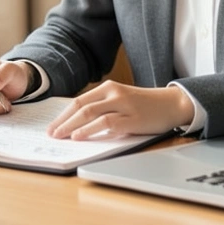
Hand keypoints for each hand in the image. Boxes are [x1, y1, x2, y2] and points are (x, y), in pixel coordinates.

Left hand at [47, 81, 194, 139]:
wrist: (172, 104)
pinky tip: (79, 136)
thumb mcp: (120, 101)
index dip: (62, 115)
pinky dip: (90, 130)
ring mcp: (122, 105)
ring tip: (60, 136)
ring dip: (71, 126)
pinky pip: (106, 123)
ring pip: (90, 113)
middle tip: (51, 134)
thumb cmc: (144, 106)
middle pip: (80, 107)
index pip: (78, 101)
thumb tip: (77, 124)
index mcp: (108, 88)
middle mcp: (113, 93)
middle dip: (62, 121)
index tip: (51, 126)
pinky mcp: (132, 118)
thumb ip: (102, 108)